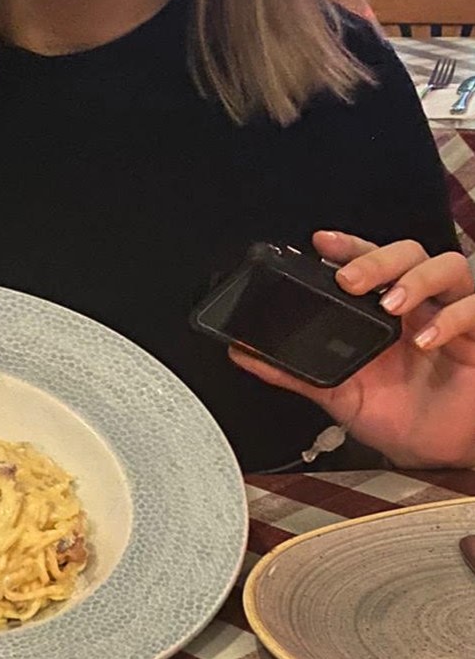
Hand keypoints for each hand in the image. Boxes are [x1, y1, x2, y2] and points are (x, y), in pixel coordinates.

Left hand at [230, 230, 474, 468]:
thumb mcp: (340, 394)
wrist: (439, 454)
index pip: (369, 258)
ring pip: (447, 266)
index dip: (349, 244)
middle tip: (350, 280)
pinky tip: (428, 339)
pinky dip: (453, 318)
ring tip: (391, 305)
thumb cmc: (398, 415)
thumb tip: (242, 353)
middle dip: (376, 259)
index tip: (320, 241)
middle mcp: (419, 303)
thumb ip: (294, 372)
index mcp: (384, 308)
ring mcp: (452, 315)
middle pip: (407, 251)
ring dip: (416, 280)